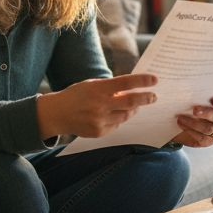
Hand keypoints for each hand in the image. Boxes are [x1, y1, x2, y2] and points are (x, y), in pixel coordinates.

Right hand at [37, 73, 157, 138]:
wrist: (57, 114)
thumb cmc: (77, 96)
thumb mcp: (91, 85)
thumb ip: (110, 87)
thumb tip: (132, 88)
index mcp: (98, 89)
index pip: (125, 83)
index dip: (142, 81)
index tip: (155, 80)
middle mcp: (100, 105)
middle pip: (130, 102)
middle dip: (145, 99)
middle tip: (154, 97)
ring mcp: (100, 120)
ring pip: (126, 115)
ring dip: (133, 110)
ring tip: (135, 105)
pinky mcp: (99, 132)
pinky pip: (117, 125)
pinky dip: (119, 119)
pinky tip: (114, 114)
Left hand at [171, 94, 212, 147]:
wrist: (175, 125)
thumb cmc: (182, 107)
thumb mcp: (184, 98)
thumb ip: (187, 92)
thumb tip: (178, 83)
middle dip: (207, 113)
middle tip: (194, 110)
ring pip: (210, 128)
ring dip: (194, 124)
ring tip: (180, 119)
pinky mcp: (208, 140)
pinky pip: (204, 138)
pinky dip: (192, 132)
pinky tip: (182, 126)